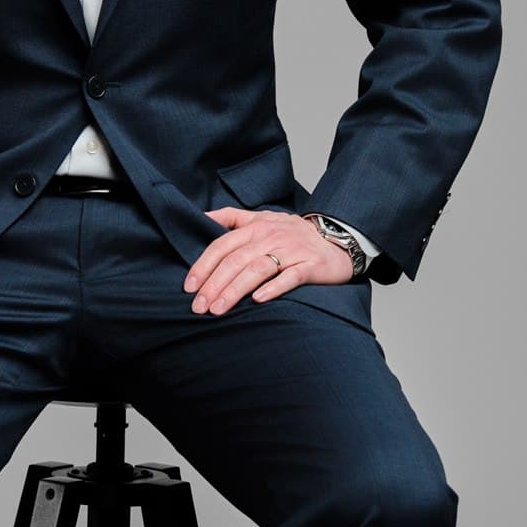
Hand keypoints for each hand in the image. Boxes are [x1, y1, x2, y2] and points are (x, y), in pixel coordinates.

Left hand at [183, 206, 352, 314]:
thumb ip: (232, 217)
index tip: (189, 287)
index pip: (222, 245)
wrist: (336, 239)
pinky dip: (273, 288)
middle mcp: (271, 236)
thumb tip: (202, 217)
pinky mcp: (310, 265)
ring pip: (258, 269)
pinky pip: (290, 277)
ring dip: (235, 290)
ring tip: (218, 309)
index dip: (203, 266)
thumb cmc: (292, 233)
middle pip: (236, 260)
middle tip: (199, 307)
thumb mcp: (262, 218)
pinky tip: (258, 300)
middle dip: (214, 284)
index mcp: (256, 226)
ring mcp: (291, 251)